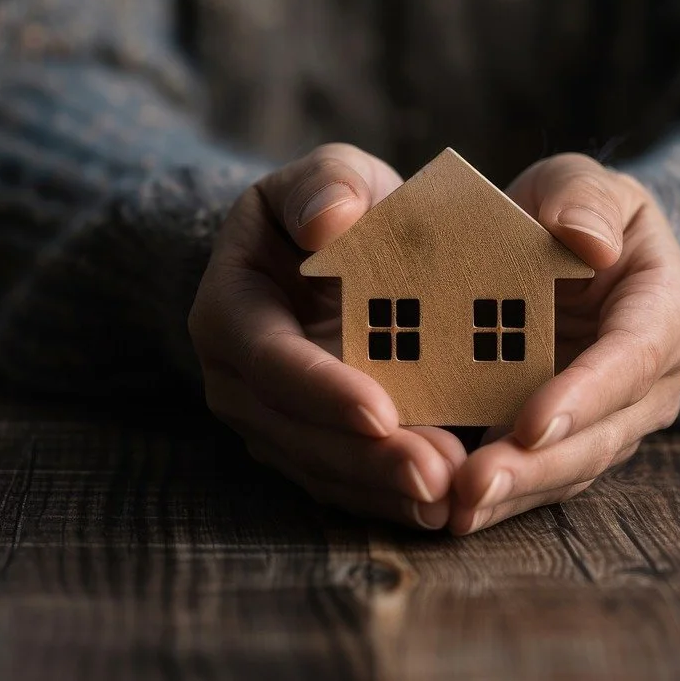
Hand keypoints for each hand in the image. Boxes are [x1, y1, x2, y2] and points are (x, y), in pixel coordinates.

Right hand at [189, 144, 466, 529]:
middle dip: (366, 459)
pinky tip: (442, 506)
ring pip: (320, 468)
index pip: (271, 360)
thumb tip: (330, 221)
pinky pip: (340, 482)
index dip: (324, 389)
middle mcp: (236, 377)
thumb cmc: (334, 205)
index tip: (382, 411)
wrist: (330, 249)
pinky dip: (387, 497)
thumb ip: (329, 183)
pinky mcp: (302, 446)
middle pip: (296, 431)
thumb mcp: (332, 174)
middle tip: (436, 476)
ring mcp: (266, 419)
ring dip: (383, 489)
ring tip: (450, 497)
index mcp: (229, 309)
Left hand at [449, 154, 679, 534]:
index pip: (632, 357)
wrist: (576, 255)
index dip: (585, 394)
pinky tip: (452, 508)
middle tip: (473, 486)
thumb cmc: (577, 211)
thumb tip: (588, 240)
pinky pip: (543, 476)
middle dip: (539, 466)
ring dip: (516, 494)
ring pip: (572, 468)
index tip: (532, 423)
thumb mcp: (581, 184)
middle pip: (602, 434)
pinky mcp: (573, 439)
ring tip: (456, 509)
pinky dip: (502, 496)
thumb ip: (584, 198)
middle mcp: (651, 380)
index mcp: (664, 311)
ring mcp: (615, 418)